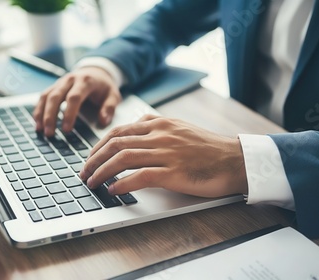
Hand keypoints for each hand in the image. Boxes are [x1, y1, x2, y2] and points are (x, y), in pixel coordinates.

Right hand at [32, 66, 121, 136]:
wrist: (96, 71)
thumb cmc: (104, 86)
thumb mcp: (114, 95)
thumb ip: (110, 108)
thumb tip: (103, 121)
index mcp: (85, 81)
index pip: (74, 98)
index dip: (69, 114)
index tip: (66, 130)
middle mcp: (70, 80)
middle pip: (55, 97)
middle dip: (50, 116)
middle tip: (50, 134)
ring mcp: (60, 82)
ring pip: (46, 96)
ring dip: (41, 114)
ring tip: (40, 130)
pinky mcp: (54, 86)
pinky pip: (43, 97)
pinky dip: (39, 110)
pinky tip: (37, 123)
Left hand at [80, 115, 248, 196]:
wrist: (235, 160)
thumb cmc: (208, 148)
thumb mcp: (180, 127)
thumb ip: (156, 126)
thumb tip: (134, 129)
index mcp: (159, 123)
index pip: (118, 131)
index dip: (98, 145)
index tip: (90, 157)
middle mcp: (160, 135)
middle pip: (115, 143)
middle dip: (94, 159)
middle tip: (84, 172)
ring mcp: (166, 153)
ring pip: (123, 158)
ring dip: (102, 172)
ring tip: (92, 183)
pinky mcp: (173, 172)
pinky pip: (140, 176)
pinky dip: (121, 183)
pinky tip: (113, 190)